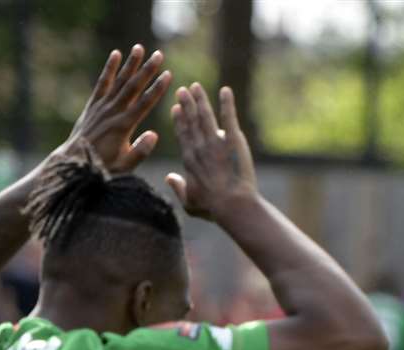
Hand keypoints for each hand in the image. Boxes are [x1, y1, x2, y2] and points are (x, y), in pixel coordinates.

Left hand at [62, 45, 171, 174]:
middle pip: (133, 87)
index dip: (157, 88)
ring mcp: (102, 107)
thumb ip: (140, 151)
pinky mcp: (93, 105)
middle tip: (159, 55)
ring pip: (119, 81)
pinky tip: (116, 54)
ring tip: (140, 48)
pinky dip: (110, 69)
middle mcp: (113, 112)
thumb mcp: (125, 166)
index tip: (168, 75)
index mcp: (124, 126)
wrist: (75, 162)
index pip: (144, 103)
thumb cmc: (103, 167)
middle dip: (147, 70)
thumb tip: (154, 135)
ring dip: (130, 64)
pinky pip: (102, 83)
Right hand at [166, 84, 257, 220]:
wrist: (233, 205)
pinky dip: (227, 103)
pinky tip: (225, 90)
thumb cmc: (212, 208)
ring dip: (200, 99)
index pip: (182, 135)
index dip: (178, 120)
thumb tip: (169, 178)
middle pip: (191, 121)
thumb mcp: (189, 203)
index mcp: (189, 160)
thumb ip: (178, 189)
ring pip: (205, 116)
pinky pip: (229, 117)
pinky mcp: (233, 140)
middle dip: (186, 104)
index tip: (175, 108)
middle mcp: (200, 147)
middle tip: (182, 90)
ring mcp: (216, 142)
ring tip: (196, 86)